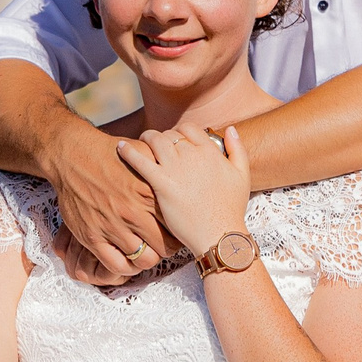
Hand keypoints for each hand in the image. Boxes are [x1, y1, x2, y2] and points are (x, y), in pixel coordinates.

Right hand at [43, 118, 173, 286]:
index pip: (176, 225)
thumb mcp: (143, 152)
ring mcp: (112, 226)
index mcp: (150, 192)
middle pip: (165, 247)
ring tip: (144, 250)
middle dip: (166, 248)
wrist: (72, 156)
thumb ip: (164, 164)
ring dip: (146, 257)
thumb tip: (182, 168)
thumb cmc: (109, 153)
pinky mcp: (92, 236)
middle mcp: (133, 212)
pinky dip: (124, 266)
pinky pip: (116, 265)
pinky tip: (124, 256)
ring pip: (143, 260)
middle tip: (161, 243)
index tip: (173, 230)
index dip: (178, 231)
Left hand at [117, 124, 251, 256]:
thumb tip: (230, 128)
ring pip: (155, 141)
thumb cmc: (231, 208)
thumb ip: (237, 148)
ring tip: (139, 143)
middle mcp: (192, 155)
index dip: (180, 133)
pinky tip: (120, 148)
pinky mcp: (161, 183)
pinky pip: (140, 160)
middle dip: (161, 138)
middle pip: (170, 134)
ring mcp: (176, 168)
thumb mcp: (242, 175)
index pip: (189, 129)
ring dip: (145, 138)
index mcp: (210, 151)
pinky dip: (129, 151)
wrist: (219, 233)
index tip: (174, 141)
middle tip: (154, 145)